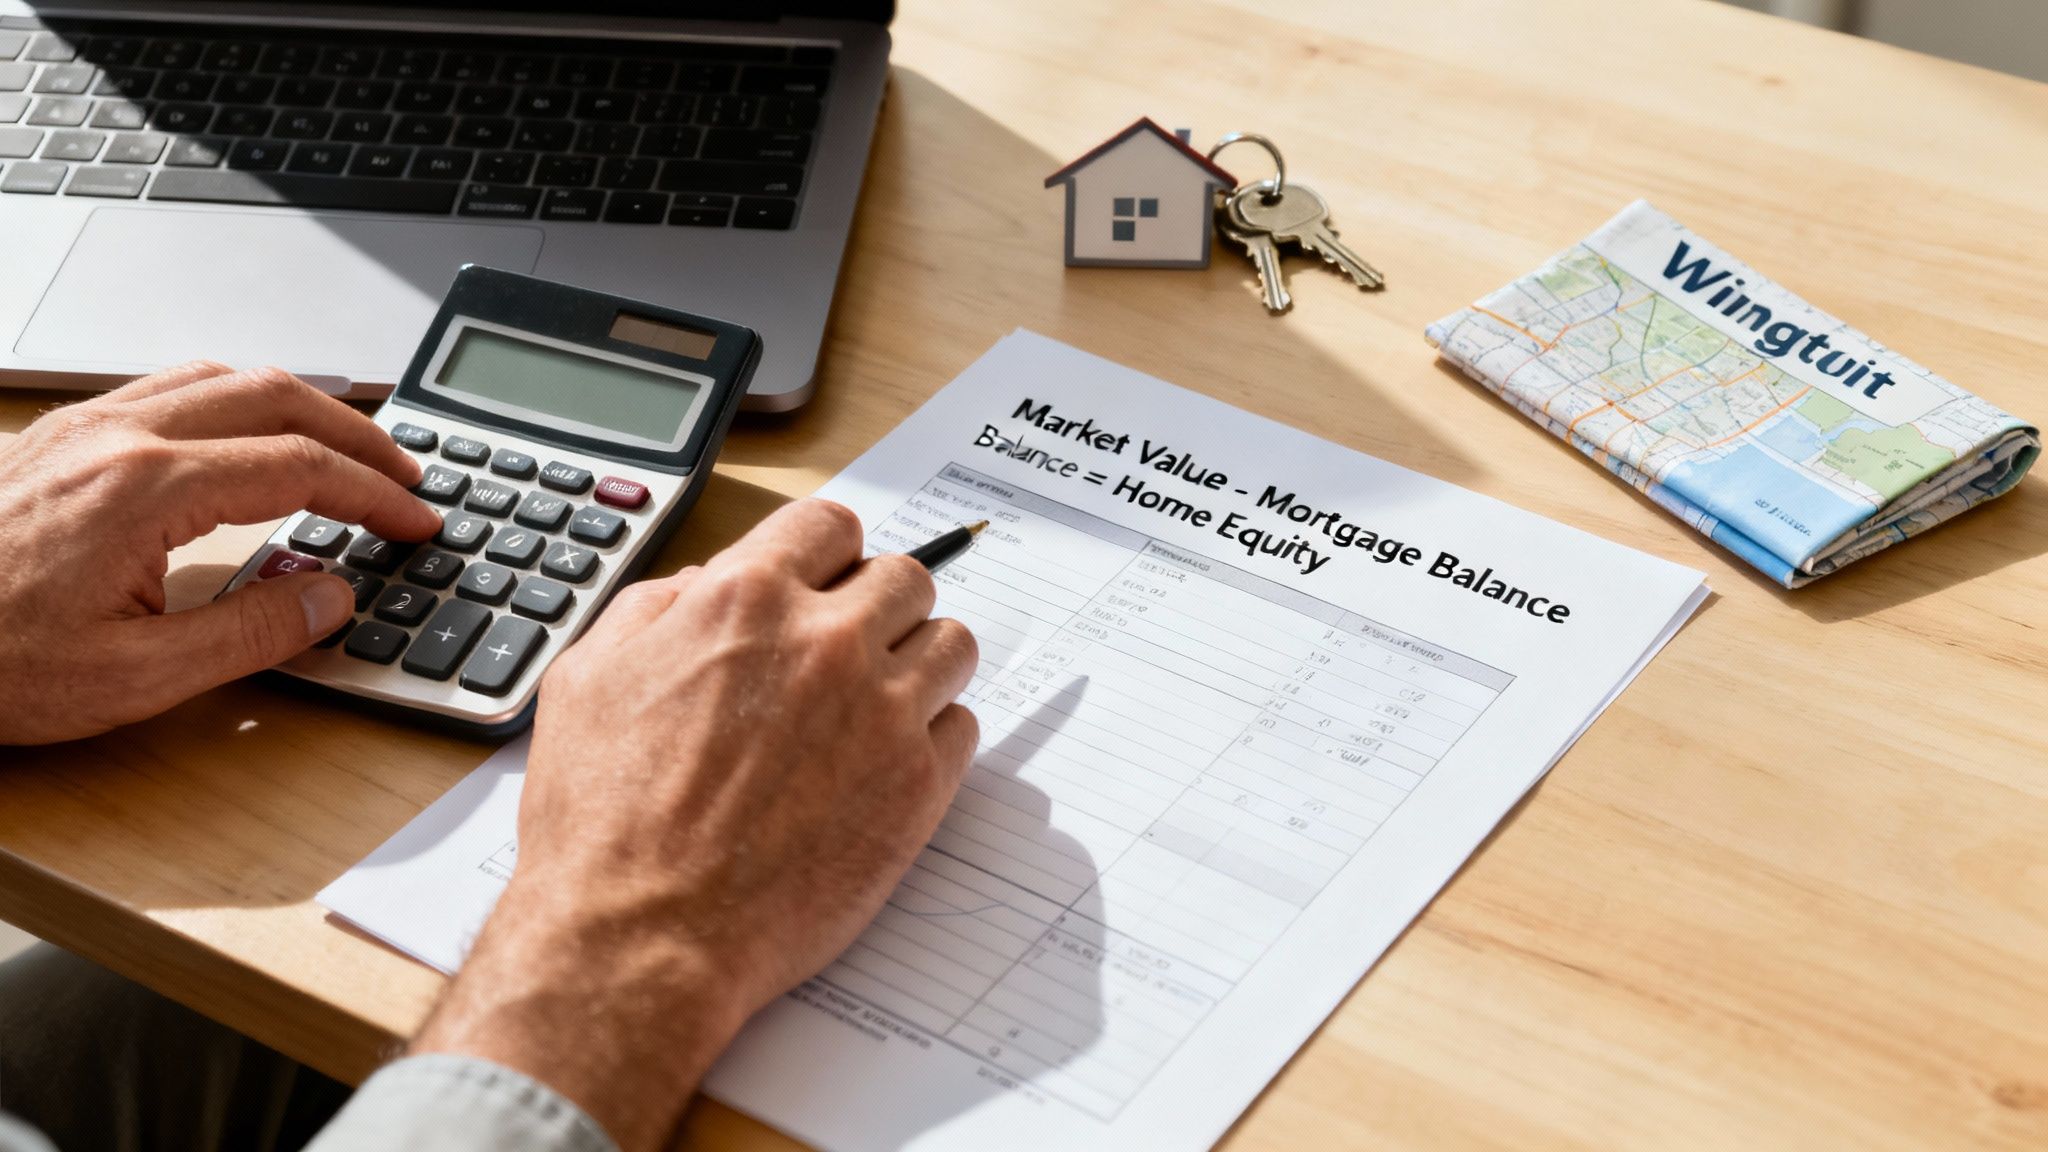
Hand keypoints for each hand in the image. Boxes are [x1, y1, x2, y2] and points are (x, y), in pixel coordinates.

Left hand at [0, 362, 441, 743]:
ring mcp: (82, 428)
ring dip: (297, 404)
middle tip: (404, 475)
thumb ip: (249, 635)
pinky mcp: (56, 438)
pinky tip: (245, 440)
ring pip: (220, 375)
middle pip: (273, 395)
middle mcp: (116, 438)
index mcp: (146, 489)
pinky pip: (168, 387)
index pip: (300, 467)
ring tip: (341, 447)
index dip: (375, 494)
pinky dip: (235, 401)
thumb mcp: (132, 679)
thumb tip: (329, 597)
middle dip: (356, 432)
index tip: (417, 520)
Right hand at [410, 499, 979, 1151]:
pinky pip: (962, 727)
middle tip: (849, 653)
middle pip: (906, 578)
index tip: (822, 584)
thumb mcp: (586, 680)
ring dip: (919, 663)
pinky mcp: (917, 786)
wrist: (642, 935)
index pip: (831, 524)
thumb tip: (700, 587)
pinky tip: (884, 765)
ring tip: (878, 705)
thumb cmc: (602, 821)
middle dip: (879, 606)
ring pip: (952, 645)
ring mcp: (882, 713)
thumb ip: (652, 610)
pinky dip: (933, 737)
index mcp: (745, 600)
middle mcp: (826, 642)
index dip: (826, 554)